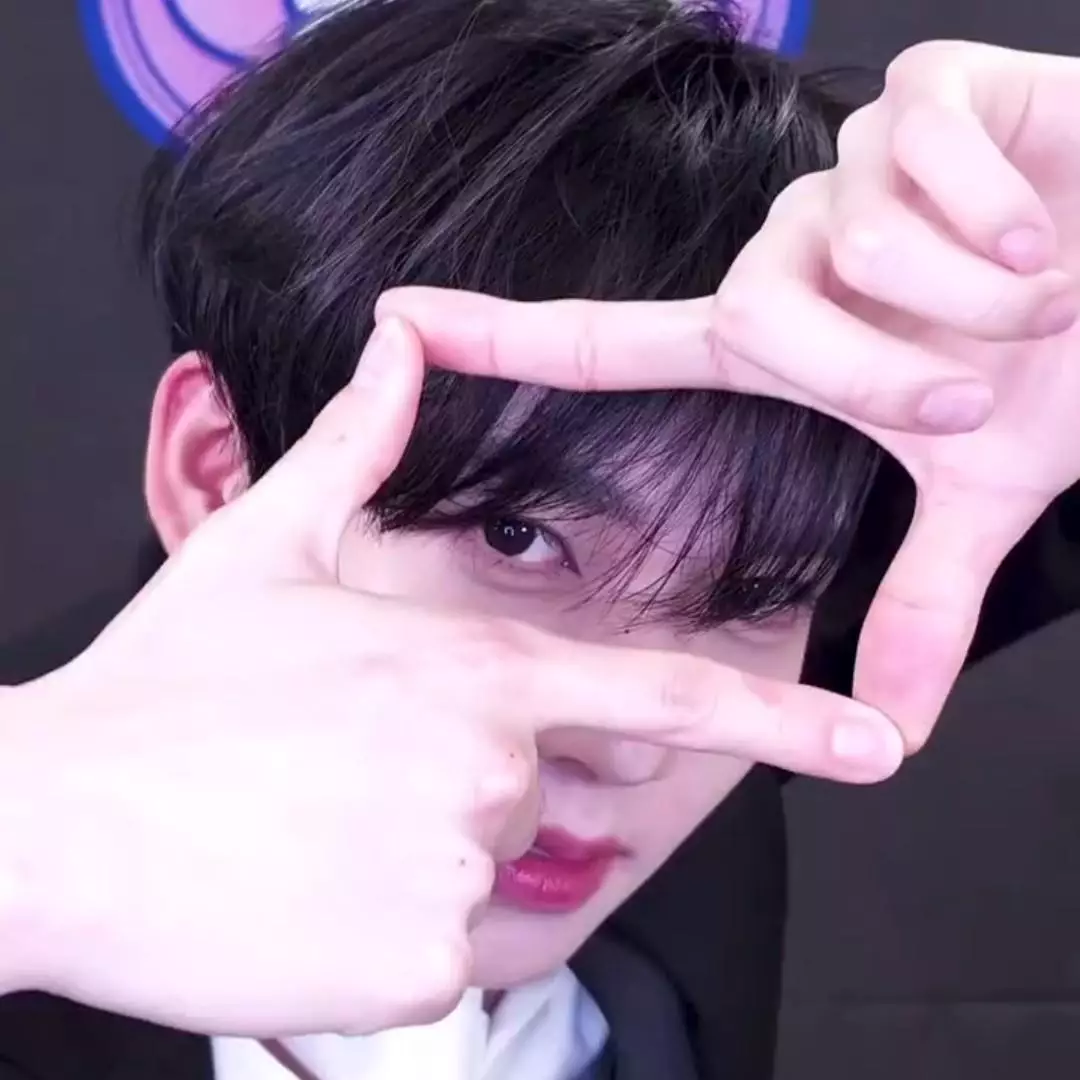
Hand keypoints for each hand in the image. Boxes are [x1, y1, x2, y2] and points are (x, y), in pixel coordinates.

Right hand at [0, 319, 900, 1037]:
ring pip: (472, 871)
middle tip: (336, 773)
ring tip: (300, 825)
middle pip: (527, 788)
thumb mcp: (265, 546)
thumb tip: (400, 343)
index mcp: (472, 671)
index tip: (867, 746)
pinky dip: (375, 930)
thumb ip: (358, 444)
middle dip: (460, 783)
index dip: (780, 722)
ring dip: (404, 854)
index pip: (660, 696)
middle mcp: (484, 768)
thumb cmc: (164, 684)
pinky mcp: (413, 966)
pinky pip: (430, 950)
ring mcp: (453, 871)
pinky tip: (294, 889)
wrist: (59, 822)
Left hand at [376, 41, 1079, 752]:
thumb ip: (919, 598)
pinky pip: (922, 155)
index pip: (609, 341)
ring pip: (849, 242)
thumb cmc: (1071, 358)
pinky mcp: (922, 92)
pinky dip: (1003, 212)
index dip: (500, 334)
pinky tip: (1043, 219)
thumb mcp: (983, 486)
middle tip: (968, 378)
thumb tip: (891, 731)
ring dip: (965, 298)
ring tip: (1028, 290)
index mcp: (786, 341)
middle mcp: (794, 256)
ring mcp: (850, 170)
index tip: (400, 320)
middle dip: (879, 371)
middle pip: (761, 320)